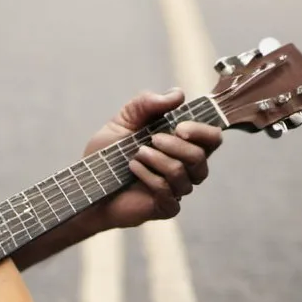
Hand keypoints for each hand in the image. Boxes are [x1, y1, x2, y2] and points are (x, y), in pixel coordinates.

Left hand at [85, 89, 222, 228]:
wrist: (88, 180)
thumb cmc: (109, 150)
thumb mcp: (124, 119)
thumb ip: (148, 103)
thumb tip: (178, 94)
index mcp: (183, 144)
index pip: (212, 138)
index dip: (202, 131)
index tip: (179, 126)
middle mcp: (186, 167)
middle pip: (201, 156)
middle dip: (174, 145)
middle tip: (151, 139)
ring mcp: (177, 189)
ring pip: (182, 174)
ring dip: (156, 160)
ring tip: (136, 153)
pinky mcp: (166, 207)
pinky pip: (167, 192)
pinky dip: (147, 176)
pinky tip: (132, 168)